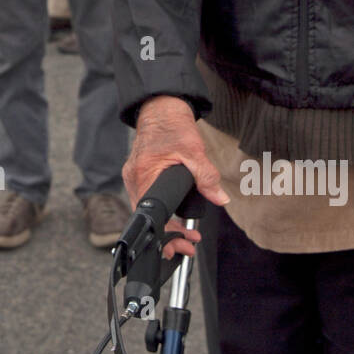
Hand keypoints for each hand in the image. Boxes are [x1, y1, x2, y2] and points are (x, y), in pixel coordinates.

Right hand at [123, 96, 229, 259]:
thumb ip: (206, 177)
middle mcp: (134, 177)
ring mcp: (134, 176)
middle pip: (145, 217)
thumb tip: (220, 198)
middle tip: (186, 245)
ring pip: (145, 210)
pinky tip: (172, 217)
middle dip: (165, 236)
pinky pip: (146, 199)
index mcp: (143, 173)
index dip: (166, 231)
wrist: (161, 107)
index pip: (150, 213)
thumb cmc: (172, 125)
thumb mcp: (194, 151)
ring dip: (162, 224)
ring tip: (182, 235)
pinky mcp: (139, 174)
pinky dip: (159, 211)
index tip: (181, 241)